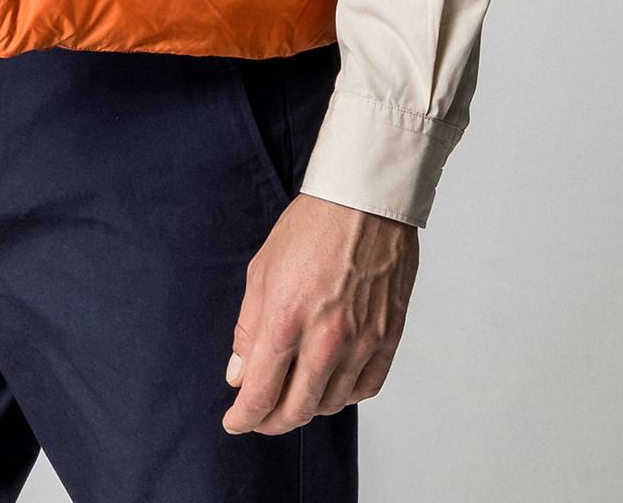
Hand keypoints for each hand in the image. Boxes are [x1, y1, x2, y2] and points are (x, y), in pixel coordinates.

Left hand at [221, 194, 418, 433]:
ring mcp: (361, 342)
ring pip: (331, 403)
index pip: (259, 393)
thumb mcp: (262, 270)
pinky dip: (345, 395)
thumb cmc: (312, 226)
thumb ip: (249, 327)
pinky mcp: (388, 337)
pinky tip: (332, 385)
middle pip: (295, 410)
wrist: (364, 199)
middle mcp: (325, 339)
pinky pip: (366, 388)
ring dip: (307, 408)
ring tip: (294, 396)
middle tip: (260, 418)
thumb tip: (239, 373)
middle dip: (271, 422)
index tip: (234, 421)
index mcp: (286, 320)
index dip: (243, 416)